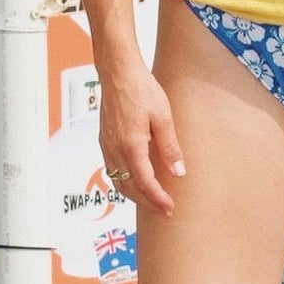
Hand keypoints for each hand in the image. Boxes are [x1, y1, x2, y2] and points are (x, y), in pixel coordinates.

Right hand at [97, 59, 185, 215]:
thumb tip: (178, 172)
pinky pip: (112, 170)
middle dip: (147, 203)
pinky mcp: (104, 140)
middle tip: (164, 210)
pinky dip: (123, 182)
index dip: (158, 199)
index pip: (144, 183)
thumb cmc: (140, 89)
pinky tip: (134, 179)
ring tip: (151, 200)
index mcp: (131, 146)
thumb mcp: (163, 117)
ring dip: (134, 195)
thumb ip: (170, 147)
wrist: (118, 72)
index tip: (170, 208)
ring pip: (118, 181)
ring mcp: (107, 146)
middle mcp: (115, 150)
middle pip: (129, 188)